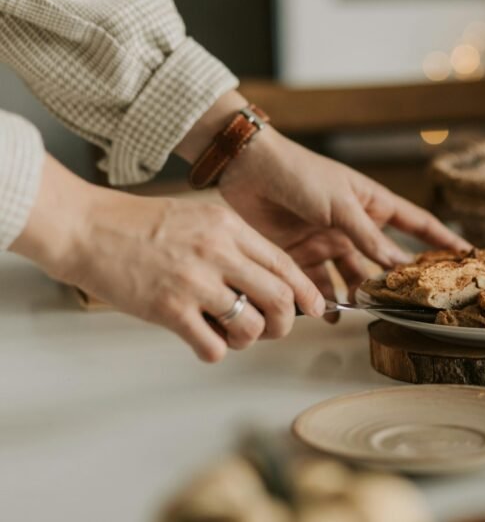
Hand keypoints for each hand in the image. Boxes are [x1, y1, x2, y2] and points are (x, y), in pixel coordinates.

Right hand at [11, 157, 324, 361]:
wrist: (86, 229)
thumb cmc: (138, 224)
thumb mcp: (200, 217)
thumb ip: (233, 243)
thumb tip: (266, 278)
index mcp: (229, 227)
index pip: (285, 264)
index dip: (305, 292)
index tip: (314, 308)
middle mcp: (219, 252)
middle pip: (279, 297)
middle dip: (285, 322)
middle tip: (274, 329)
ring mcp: (195, 282)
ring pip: (252, 326)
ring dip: (249, 339)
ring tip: (232, 334)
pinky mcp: (169, 309)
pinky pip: (214, 346)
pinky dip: (216, 351)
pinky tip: (203, 342)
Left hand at [217, 127, 471, 297]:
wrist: (248, 170)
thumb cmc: (300, 173)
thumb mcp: (340, 203)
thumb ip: (367, 236)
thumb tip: (397, 264)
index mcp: (371, 204)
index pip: (415, 224)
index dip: (441, 239)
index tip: (467, 254)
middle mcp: (353, 226)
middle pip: (384, 259)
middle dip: (396, 280)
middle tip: (409, 303)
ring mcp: (327, 242)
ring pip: (352, 277)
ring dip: (358, 294)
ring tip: (364, 310)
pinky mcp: (299, 255)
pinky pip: (317, 284)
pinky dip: (322, 300)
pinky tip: (328, 313)